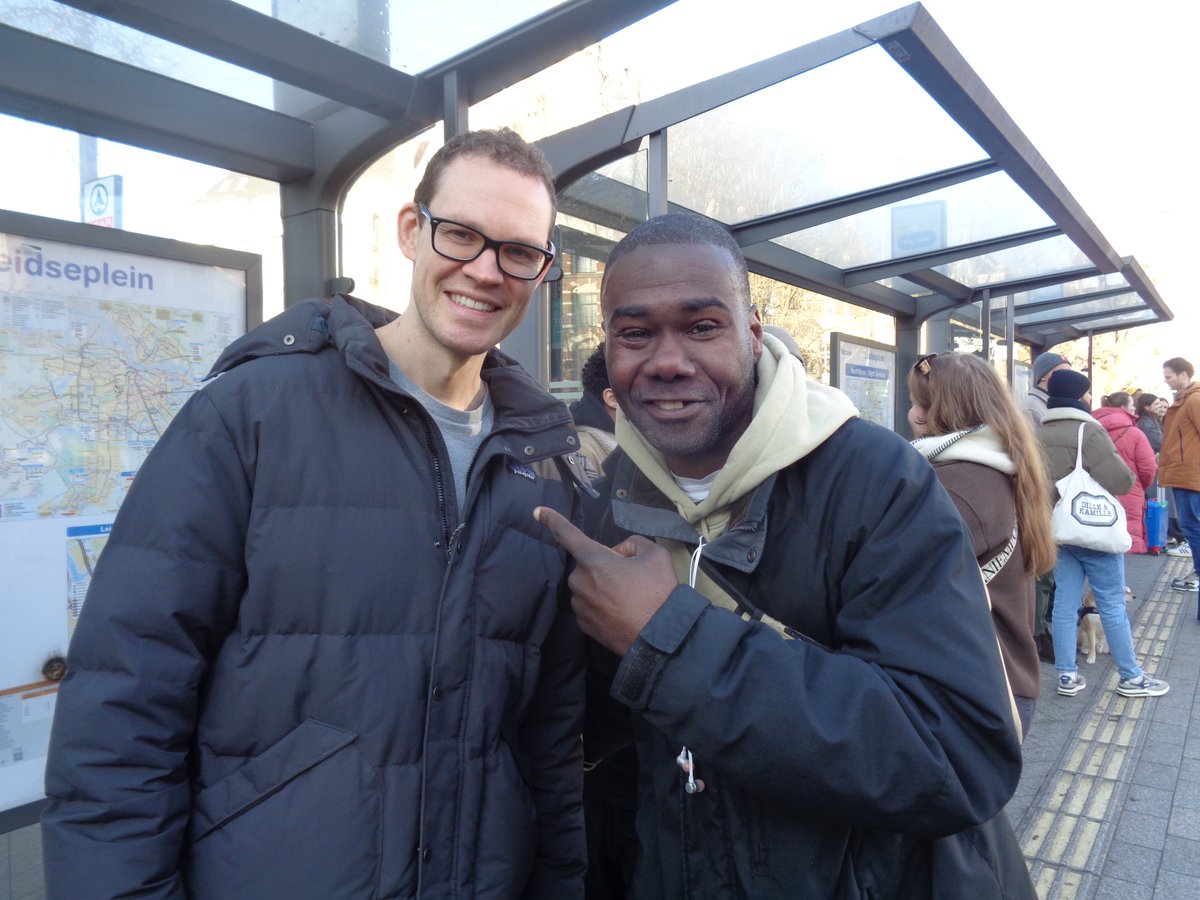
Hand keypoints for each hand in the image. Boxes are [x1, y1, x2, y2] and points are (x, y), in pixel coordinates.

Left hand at [534, 506, 678, 654]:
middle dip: (604, 566)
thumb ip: (633, 543)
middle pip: (587, 565)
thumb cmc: (658, 593)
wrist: (662, 638)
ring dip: (602, 587)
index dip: (552, 520)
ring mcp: (580, 606)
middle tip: (630, 578)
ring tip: (629, 598)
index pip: (567, 534)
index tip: (537, 512)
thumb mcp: (655, 554)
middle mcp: (579, 582)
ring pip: (588, 587)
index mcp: (593, 560)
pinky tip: (622, 612)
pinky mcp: (584, 626)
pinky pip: (589, 606)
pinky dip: (602, 606)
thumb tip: (620, 553)